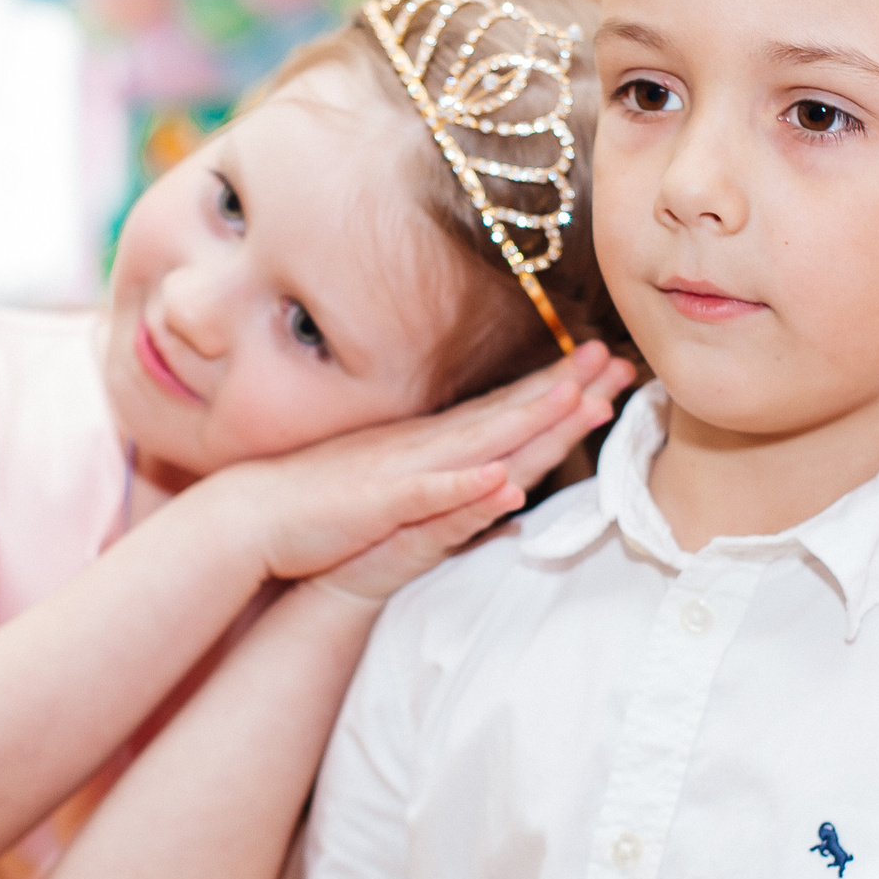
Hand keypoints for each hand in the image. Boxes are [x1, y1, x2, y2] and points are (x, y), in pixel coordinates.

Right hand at [226, 343, 637, 586]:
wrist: (258, 516)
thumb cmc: (328, 507)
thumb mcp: (403, 494)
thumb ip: (452, 490)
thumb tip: (500, 483)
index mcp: (436, 444)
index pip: (511, 410)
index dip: (562, 389)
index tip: (608, 365)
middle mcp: (429, 448)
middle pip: (510, 416)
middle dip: (569, 391)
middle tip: (620, 362)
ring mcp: (407, 471)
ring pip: (481, 444)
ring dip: (529, 422)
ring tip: (578, 400)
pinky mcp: (380, 504)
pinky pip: (429, 497)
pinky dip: (464, 488)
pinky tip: (498, 478)